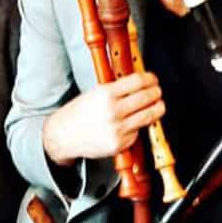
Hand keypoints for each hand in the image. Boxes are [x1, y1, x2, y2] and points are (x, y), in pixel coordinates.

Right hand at [43, 72, 163, 162]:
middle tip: (157, 91)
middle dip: (156, 92)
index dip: (150, 79)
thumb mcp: (95, 93)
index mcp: (106, 94)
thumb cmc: (78, 114)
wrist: (63, 136)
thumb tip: (138, 83)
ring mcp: (118, 129)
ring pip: (148, 116)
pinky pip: (137, 132)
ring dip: (157, 108)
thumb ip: (116, 89)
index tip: (153, 79)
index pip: (138, 81)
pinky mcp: (120, 143)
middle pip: (147, 97)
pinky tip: (133, 122)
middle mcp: (113, 111)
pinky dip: (139, 126)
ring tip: (158, 105)